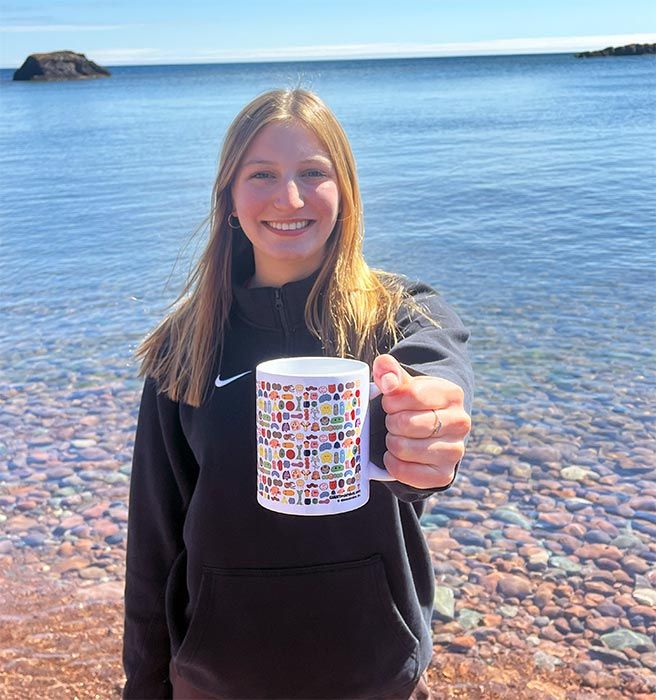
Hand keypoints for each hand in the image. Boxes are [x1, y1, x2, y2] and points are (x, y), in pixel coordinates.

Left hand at [372, 354, 470, 488]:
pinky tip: (395, 455)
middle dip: (390, 422)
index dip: (390, 400)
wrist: (428, 429)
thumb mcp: (402, 382)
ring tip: (395, 436)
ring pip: (404, 449)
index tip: (389, 403)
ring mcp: (455, 450)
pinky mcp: (444, 474)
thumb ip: (389, 371)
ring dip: (391, 443)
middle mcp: (460, 422)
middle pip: (406, 423)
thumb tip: (387, 380)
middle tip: (393, 421)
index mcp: (452, 394)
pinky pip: (406, 473)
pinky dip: (393, 464)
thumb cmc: (410, 402)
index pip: (411, 394)